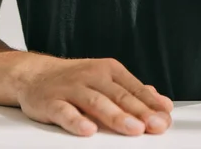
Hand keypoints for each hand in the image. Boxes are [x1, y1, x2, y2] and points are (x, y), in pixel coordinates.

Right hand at [17, 57, 173, 136]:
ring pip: (96, 102)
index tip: (165, 117)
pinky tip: (89, 130)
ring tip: (133, 129)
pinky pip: (65, 112)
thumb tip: (162, 103)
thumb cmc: (75, 79)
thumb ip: (133, 92)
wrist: (35, 74)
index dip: (151, 104)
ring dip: (116, 116)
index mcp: (108, 70)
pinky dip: (77, 121)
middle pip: (119, 95)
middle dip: (140, 112)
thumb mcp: (106, 79)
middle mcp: (91, 76)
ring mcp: (71, 88)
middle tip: (156, 125)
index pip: (134, 88)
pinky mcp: (51, 102)